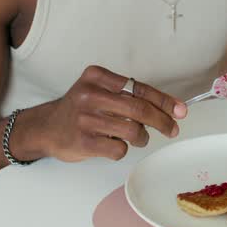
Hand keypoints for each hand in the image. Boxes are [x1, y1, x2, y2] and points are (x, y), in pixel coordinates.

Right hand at [22, 65, 186, 161]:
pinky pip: (119, 149)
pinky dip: (122, 150)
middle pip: (140, 109)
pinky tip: (112, 145)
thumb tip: (172, 109)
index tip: (180, 111)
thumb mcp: (99, 90)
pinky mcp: (84, 141)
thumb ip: (130, 95)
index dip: (164, 101)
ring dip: (141, 138)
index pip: (140, 88)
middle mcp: (90, 94)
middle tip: (171, 129)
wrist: (46, 127)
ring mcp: (86, 119)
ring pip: (133, 130)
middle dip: (162, 121)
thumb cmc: (79, 109)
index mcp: (97, 76)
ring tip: (136, 138)